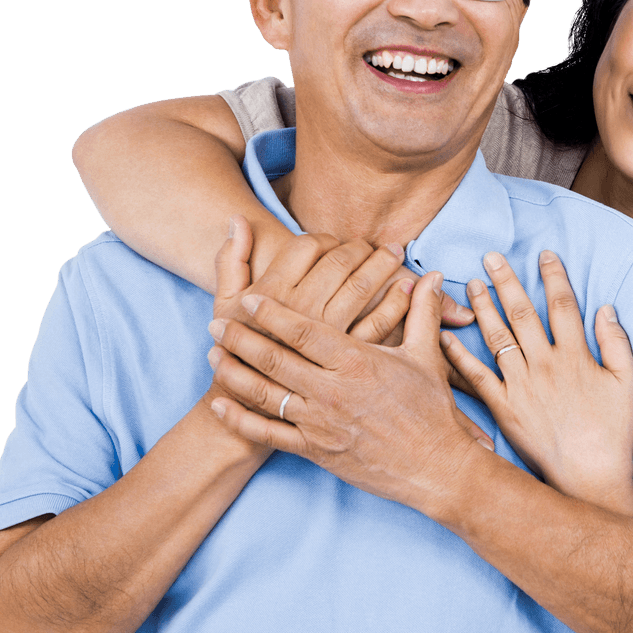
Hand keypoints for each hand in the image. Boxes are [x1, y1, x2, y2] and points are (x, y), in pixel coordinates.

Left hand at [205, 271, 494, 507]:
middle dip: (240, 339)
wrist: (435, 466)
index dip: (271, 313)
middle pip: (274, 359)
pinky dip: (240, 420)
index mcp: (356, 362)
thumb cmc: (431, 410)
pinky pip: (269, 434)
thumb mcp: (426, 356)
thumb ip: (422, 311)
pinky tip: (219, 404)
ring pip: (264, 395)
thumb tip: (431, 276)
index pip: (303, 331)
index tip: (248, 299)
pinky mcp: (316, 451)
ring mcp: (320, 423)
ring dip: (233, 373)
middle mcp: (332, 391)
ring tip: (212, 355)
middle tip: (215, 322)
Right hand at [214, 215, 472, 340]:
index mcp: (272, 294)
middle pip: (340, 264)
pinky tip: (408, 290)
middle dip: (361, 248)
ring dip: (382, 267)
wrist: (249, 414)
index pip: (307, 246)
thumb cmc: (235, 356)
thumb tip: (238, 219)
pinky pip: (378, 327)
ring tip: (396, 255)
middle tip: (379, 243)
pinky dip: (397, 304)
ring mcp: (327, 339)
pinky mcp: (348, 365)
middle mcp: (301, 313)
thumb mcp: (224, 307)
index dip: (326, 238)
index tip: (337, 240)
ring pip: (361, 290)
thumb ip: (230, 260)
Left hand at [439, 250, 632, 517]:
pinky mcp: (503, 408)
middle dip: (507, 281)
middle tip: (490, 256)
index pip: (563, 305)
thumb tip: (605, 307)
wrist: (589, 477)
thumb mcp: (628, 384)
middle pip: (523, 313)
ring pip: (497, 337)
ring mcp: (521, 386)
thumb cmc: (614, 433)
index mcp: (576, 356)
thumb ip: (617, 342)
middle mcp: (545, 365)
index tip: (543, 254)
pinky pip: (476, 376)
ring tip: (471, 284)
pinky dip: (458, 355)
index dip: (553, 277)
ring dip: (483, 307)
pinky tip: (444, 335)